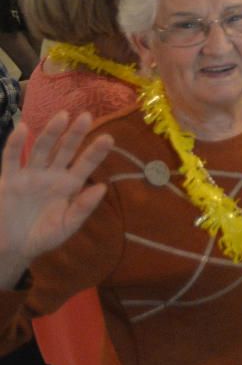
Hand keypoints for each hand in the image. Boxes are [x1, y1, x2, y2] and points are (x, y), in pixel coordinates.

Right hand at [0, 113, 111, 286]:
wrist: (12, 249)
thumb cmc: (42, 236)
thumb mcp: (67, 225)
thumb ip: (83, 207)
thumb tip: (103, 187)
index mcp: (69, 185)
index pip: (85, 164)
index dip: (95, 151)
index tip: (108, 138)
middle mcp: (52, 175)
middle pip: (65, 150)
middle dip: (76, 134)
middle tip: (88, 116)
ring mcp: (30, 175)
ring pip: (41, 149)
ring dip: (52, 132)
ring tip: (63, 116)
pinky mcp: (9, 180)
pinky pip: (11, 159)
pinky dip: (15, 143)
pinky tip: (23, 128)